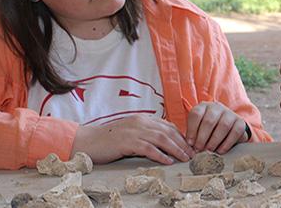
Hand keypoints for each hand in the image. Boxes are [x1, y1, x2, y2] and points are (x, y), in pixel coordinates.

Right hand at [71, 114, 194, 164]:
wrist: (87, 141)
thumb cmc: (108, 140)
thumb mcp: (130, 132)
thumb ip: (145, 134)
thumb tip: (163, 142)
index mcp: (142, 119)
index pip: (167, 126)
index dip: (181, 136)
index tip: (190, 146)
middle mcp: (140, 122)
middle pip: (168, 132)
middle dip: (183, 143)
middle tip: (192, 154)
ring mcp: (134, 131)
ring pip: (161, 139)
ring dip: (176, 149)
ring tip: (185, 158)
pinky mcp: (127, 142)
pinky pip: (148, 148)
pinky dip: (160, 155)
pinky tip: (168, 161)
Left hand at [186, 101, 248, 153]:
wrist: (228, 129)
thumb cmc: (208, 131)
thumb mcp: (198, 129)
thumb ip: (193, 135)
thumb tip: (189, 146)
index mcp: (203, 107)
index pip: (196, 114)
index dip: (192, 130)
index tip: (190, 143)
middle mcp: (217, 107)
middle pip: (209, 121)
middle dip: (202, 137)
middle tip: (199, 149)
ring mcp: (230, 113)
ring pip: (223, 126)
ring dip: (214, 141)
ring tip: (209, 151)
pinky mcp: (240, 122)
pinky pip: (235, 132)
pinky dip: (227, 143)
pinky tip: (220, 151)